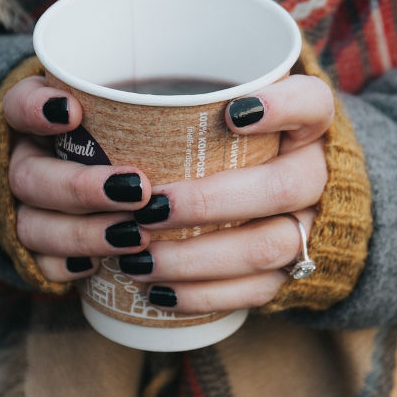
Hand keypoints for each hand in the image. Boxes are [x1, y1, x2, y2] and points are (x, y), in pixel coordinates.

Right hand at [3, 76, 152, 280]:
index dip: (36, 109)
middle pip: (29, 177)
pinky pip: (39, 263)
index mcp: (38, 118)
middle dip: (81, 187)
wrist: (90, 172)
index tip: (72, 112)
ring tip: (135, 235)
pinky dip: (66, 265)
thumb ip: (156, 103)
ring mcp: (27, 208)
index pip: (19, 104)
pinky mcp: (38, 248)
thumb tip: (233, 114)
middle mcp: (25, 162)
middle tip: (137, 190)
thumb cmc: (122, 133)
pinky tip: (98, 267)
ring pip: (33, 225)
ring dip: (83, 233)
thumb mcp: (132, 109)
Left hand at [120, 75, 332, 312]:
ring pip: (269, 247)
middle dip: (210, 202)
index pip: (312, 103)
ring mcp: (311, 226)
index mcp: (308, 124)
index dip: (282, 107)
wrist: (296, 198)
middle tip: (150, 208)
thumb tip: (79, 101)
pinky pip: (258, 290)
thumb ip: (187, 101)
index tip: (233, 114)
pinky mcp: (294, 271)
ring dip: (198, 257)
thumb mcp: (227, 110)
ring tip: (139, 260)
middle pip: (281, 187)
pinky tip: (159, 292)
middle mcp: (317, 173)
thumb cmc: (238, 143)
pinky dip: (205, 295)